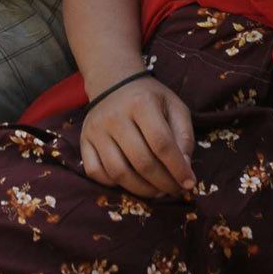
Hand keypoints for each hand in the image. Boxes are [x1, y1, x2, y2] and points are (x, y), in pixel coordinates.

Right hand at [80, 76, 195, 198]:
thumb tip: (185, 171)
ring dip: (141, 190)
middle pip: (141, 162)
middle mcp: (115, 116)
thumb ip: (184, 137)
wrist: (114, 82)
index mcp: (141, 103)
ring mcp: (96, 129)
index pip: (161, 144)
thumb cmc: (150, 98)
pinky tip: (131, 181)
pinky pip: (96, 172)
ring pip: (118, 172)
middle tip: (174, 190)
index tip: (189, 184)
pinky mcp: (84, 140)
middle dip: (163, 183)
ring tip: (157, 191)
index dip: (177, 168)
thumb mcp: (175, 107)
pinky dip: (114, 184)